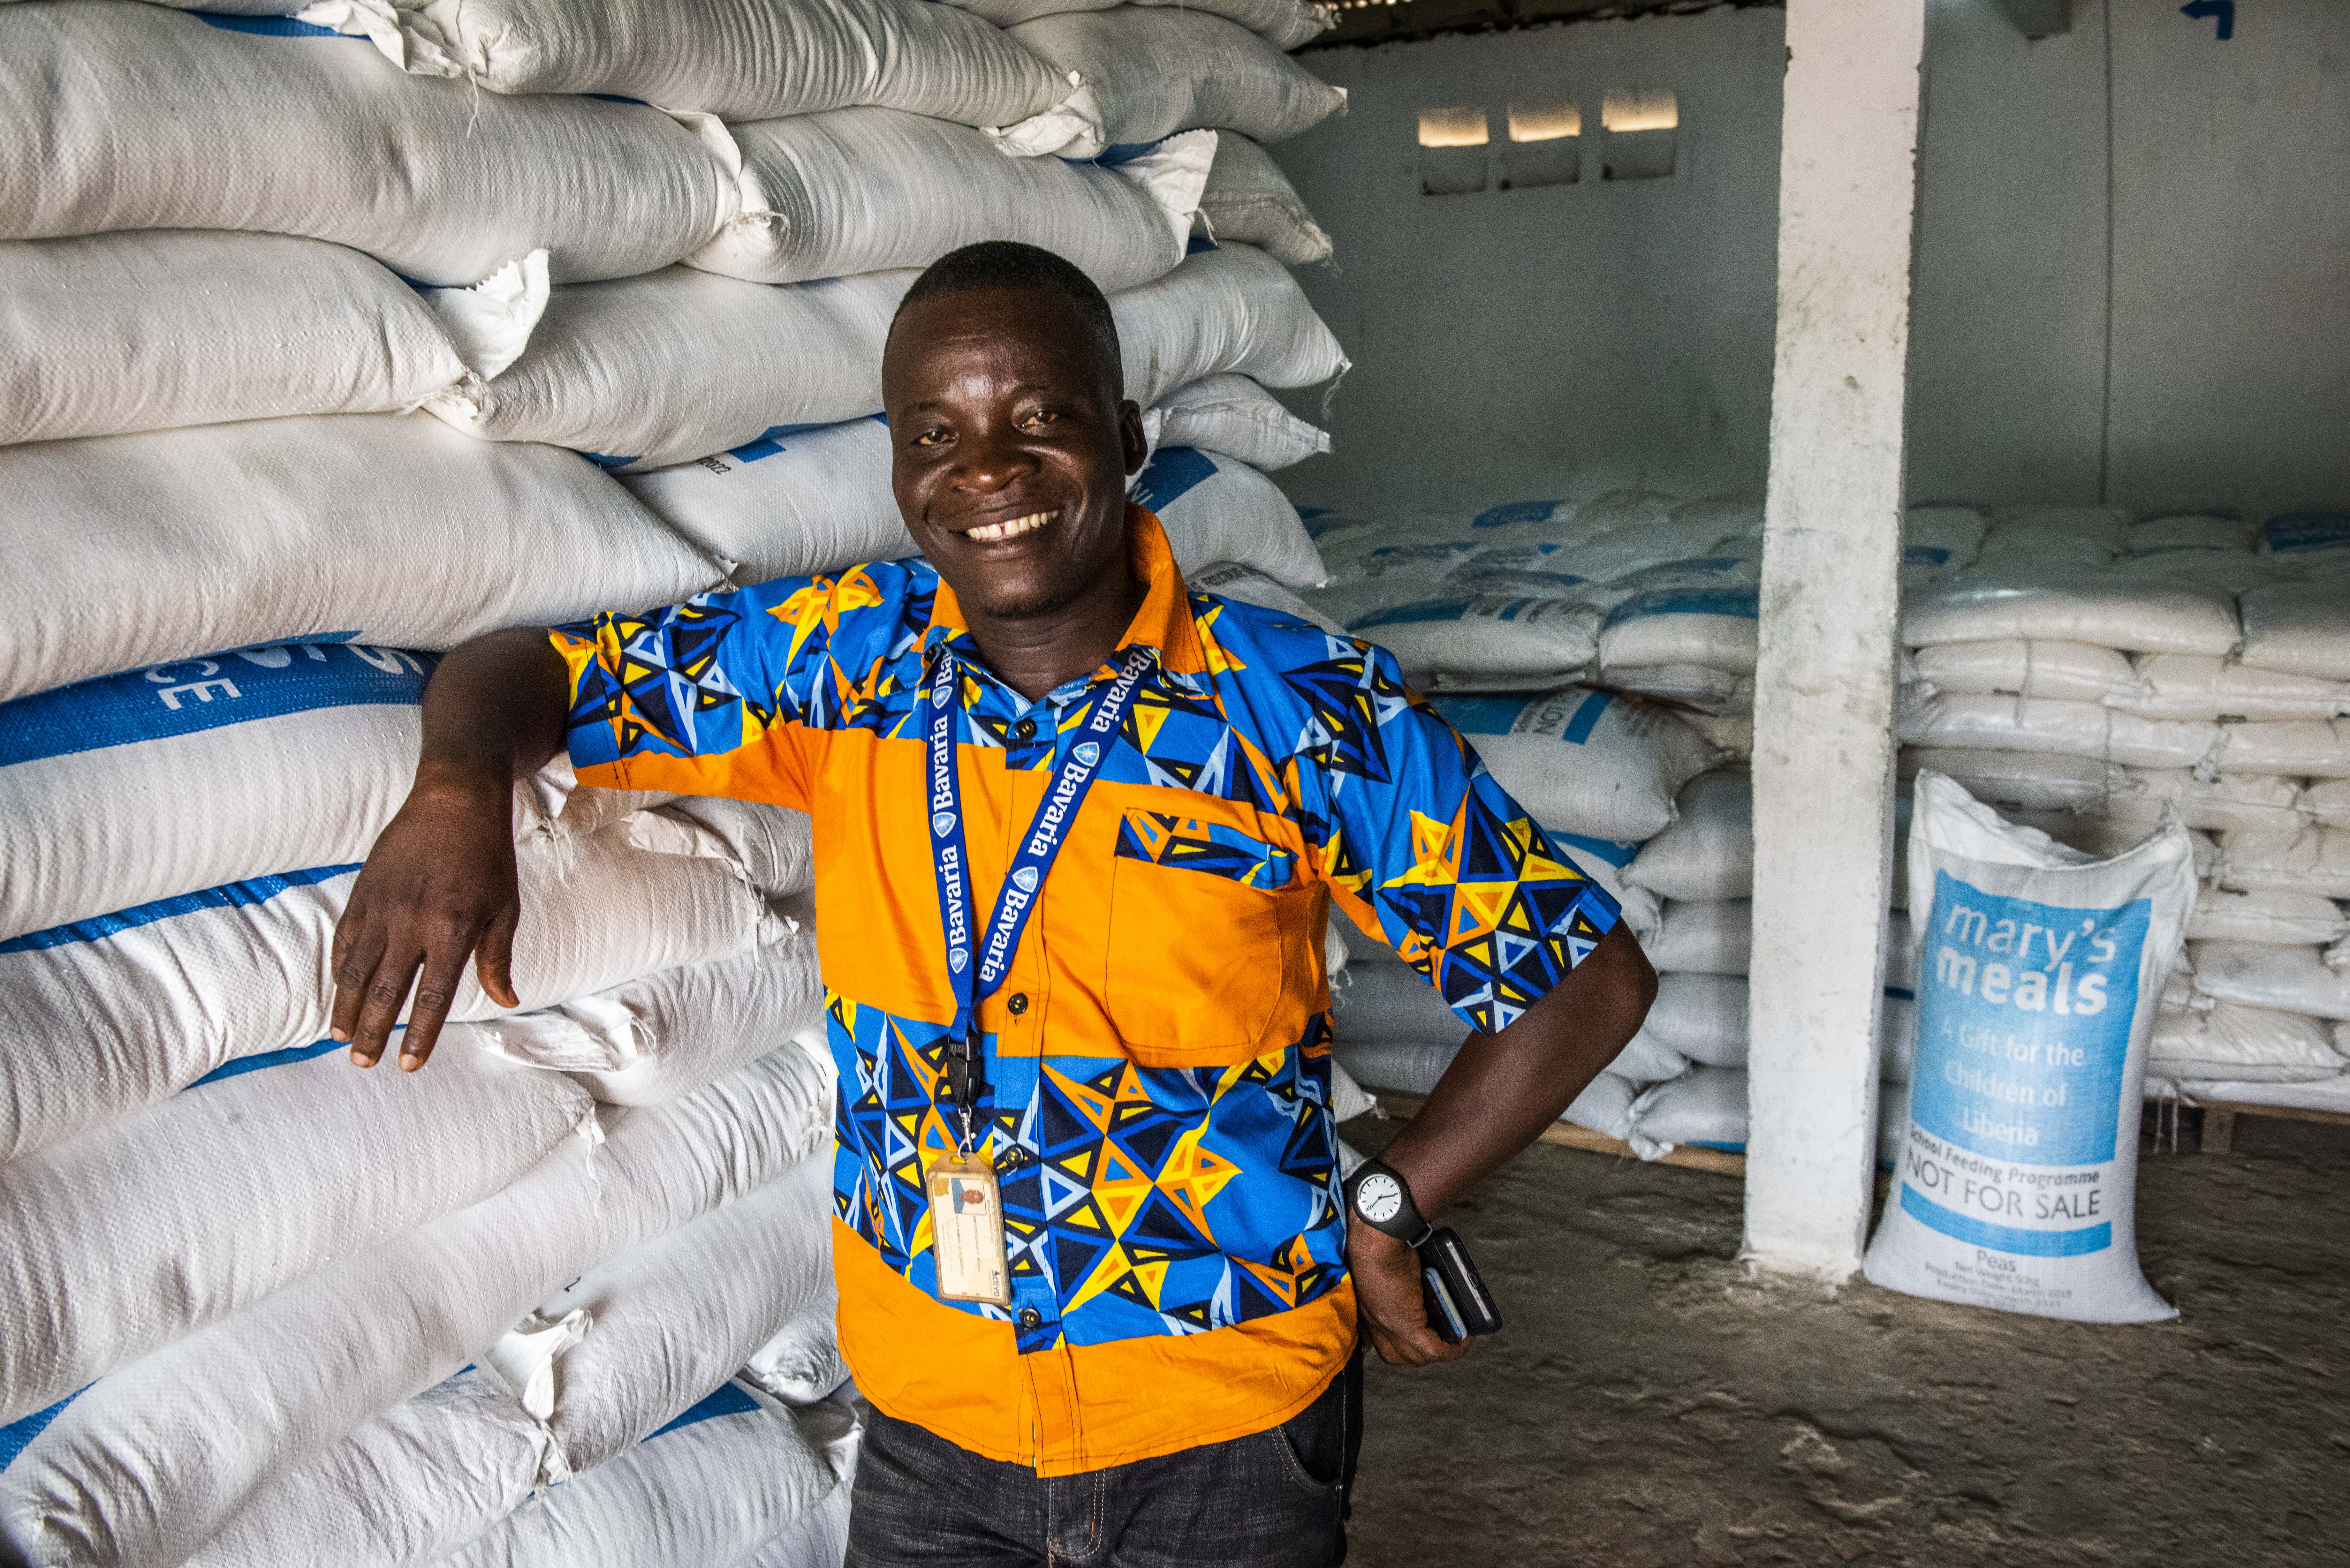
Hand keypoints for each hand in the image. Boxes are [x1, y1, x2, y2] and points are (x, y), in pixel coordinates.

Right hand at [330, 766, 522, 1071]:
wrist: (454, 799)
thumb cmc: (488, 857)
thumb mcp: (504, 908)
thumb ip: (497, 959)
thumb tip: (505, 1002)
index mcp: (453, 928)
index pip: (433, 995)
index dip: (421, 1034)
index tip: (408, 1065)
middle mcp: (413, 920)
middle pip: (387, 990)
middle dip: (373, 1031)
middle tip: (363, 1063)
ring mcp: (383, 905)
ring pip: (356, 968)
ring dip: (347, 1007)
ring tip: (341, 1038)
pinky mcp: (363, 890)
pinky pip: (345, 938)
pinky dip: (341, 968)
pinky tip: (341, 991)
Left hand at [1348, 1219, 1470, 1367]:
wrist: (1379, 1238)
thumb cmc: (1381, 1242)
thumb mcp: (1385, 1265)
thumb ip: (1396, 1275)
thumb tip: (1417, 1269)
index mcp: (1366, 1309)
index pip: (1377, 1341)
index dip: (1397, 1344)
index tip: (1414, 1336)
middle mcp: (1373, 1322)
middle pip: (1397, 1355)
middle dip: (1421, 1352)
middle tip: (1443, 1337)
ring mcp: (1388, 1327)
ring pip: (1417, 1356)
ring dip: (1440, 1351)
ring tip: (1457, 1338)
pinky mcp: (1405, 1326)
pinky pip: (1433, 1350)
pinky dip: (1452, 1349)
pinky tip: (1465, 1339)